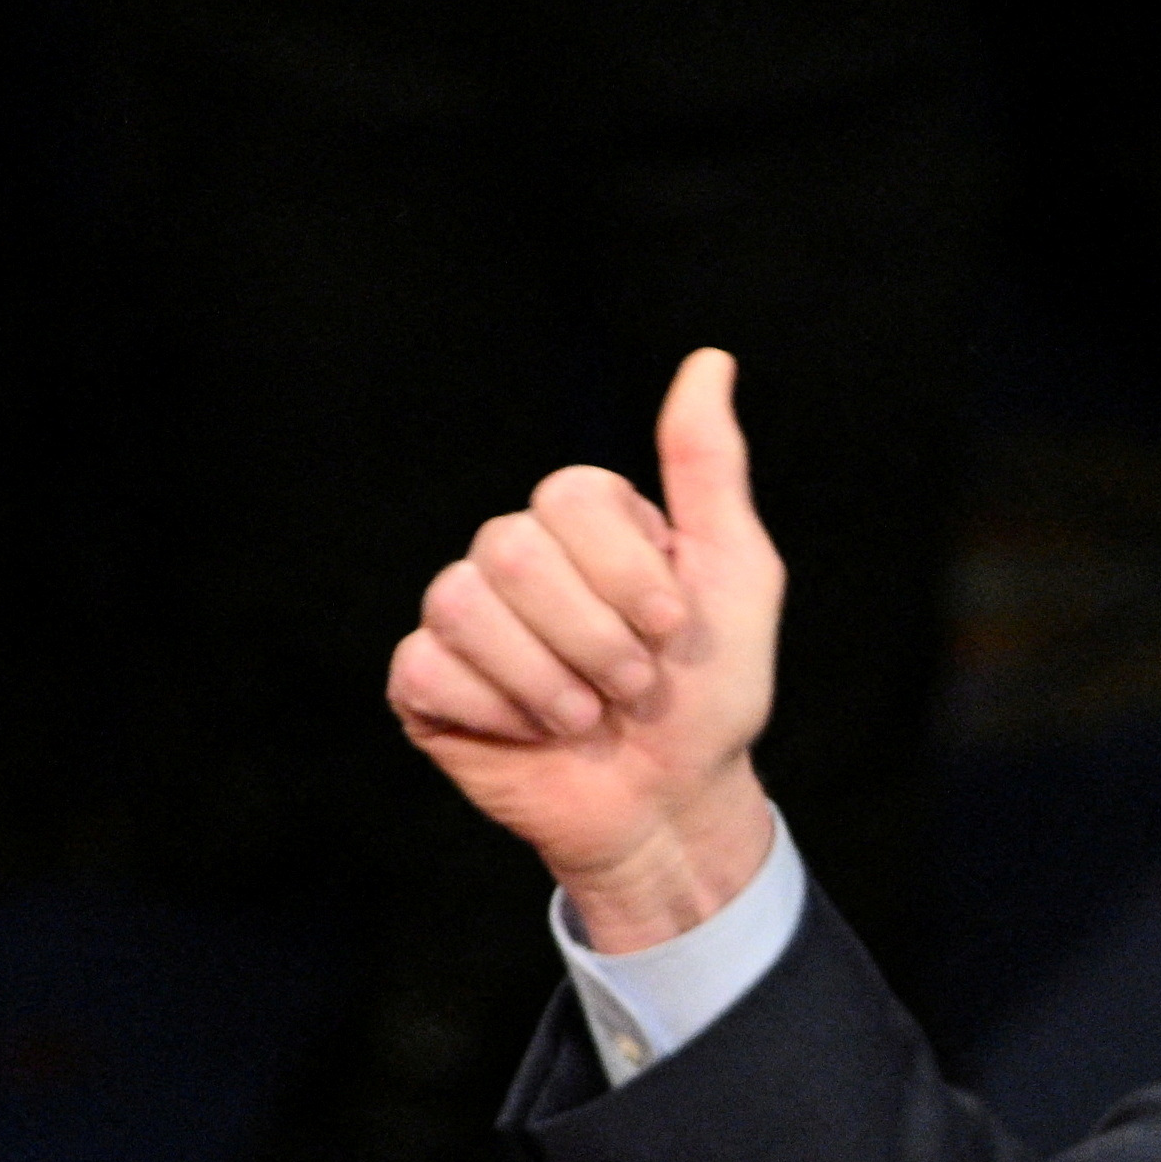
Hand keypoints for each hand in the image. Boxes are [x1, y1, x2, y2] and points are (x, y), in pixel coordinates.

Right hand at [385, 348, 784, 950]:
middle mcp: (514, 554)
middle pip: (514, 548)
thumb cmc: (710, 693)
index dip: (628, 573)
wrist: (674, 801)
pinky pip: (430, 668)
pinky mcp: (424, 681)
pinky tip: (534, 733)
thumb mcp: (736, 575)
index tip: (674, 628)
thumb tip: (710, 360)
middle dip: (596, 637)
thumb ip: (709, 469)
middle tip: (634, 686)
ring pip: (465, 603)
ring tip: (587, 715)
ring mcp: (462, 615)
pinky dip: (501, 712)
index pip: (569, 495)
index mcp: (583, 521)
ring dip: (551, 680)